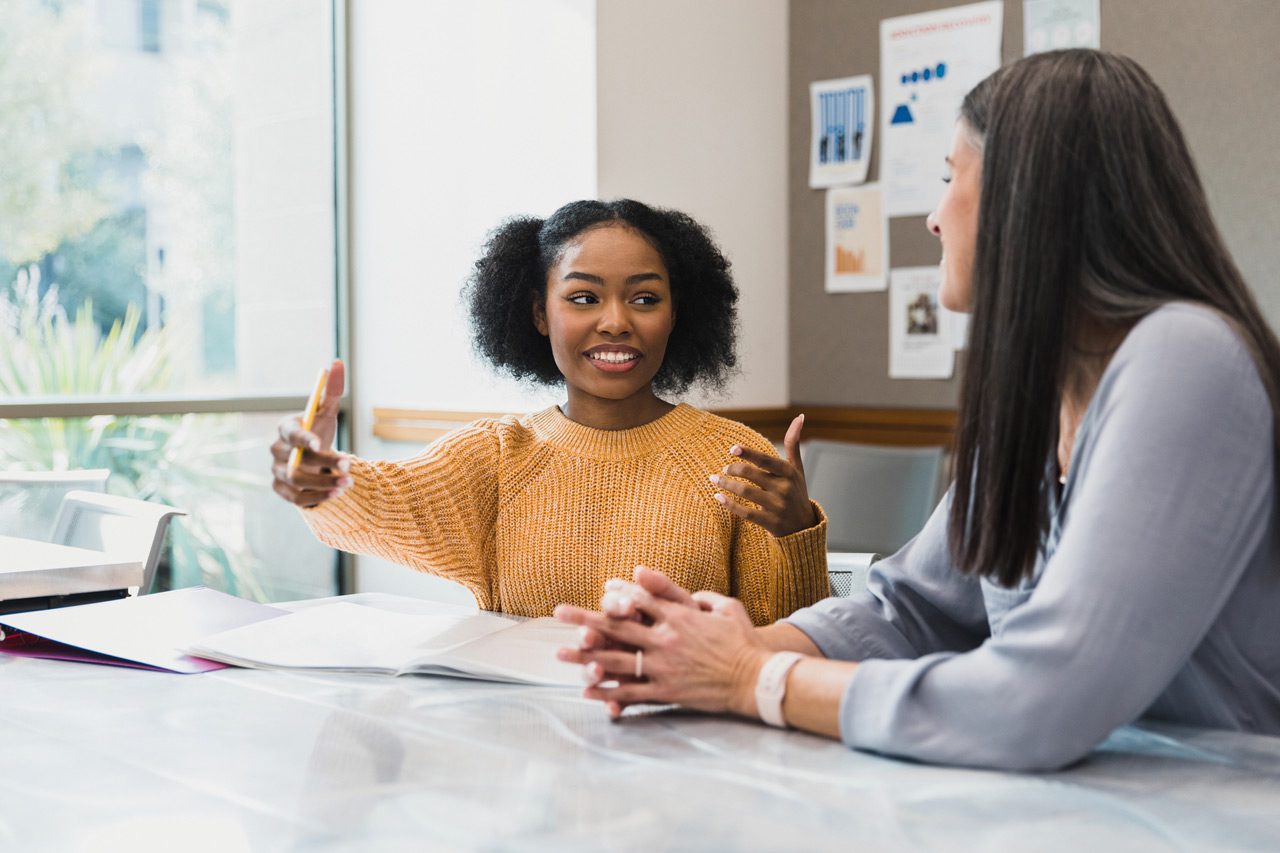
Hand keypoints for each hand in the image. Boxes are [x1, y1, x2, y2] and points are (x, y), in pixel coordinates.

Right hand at [270, 359, 350, 507]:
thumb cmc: (320, 430)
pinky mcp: (282, 490)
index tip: (321, 444)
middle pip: (294, 461)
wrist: (316, 459)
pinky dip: (317, 497)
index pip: (290, 433)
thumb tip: (336, 363)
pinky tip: (338, 494)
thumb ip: (332, 391)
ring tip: (349, 483)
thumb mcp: (327, 411)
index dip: (303, 439)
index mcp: (286, 429)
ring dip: (324, 483)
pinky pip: (297, 498)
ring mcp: (277, 472)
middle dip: (322, 464)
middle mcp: (276, 451)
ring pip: (297, 481)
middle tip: (349, 465)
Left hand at [555, 568, 770, 719]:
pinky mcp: (666, 692)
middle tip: (559, 613)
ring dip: (586, 657)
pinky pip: (631, 692)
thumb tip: (689, 593)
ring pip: (616, 660)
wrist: (755, 679)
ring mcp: (664, 667)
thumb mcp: (728, 609)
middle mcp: (666, 639)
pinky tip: (587, 691)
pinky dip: (609, 692)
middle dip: (586, 618)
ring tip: (560, 653)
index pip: (641, 601)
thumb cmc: (744, 643)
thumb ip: (704, 597)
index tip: (600, 589)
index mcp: (679, 616)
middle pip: (618, 627)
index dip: (618, 595)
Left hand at [710, 414, 817, 536]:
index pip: (766, 460)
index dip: (749, 454)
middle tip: (724, 468)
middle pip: (752, 476)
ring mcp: (777, 507)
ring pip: (746, 493)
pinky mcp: (770, 523)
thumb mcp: (797, 468)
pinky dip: (730, 504)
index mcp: (789, 473)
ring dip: (727, 485)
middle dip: (734, 469)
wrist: (804, 527)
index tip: (732, 449)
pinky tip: (717, 497)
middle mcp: (784, 489)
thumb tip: (800, 416)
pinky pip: (746, 513)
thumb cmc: (797, 491)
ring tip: (715, 479)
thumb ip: (794, 443)